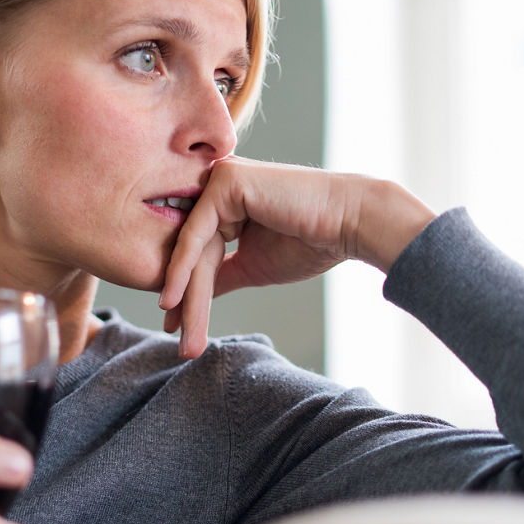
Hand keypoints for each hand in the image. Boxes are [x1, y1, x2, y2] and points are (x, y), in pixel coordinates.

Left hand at [158, 157, 435, 357]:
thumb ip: (220, 276)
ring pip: (192, 248)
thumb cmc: (312, 242)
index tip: (175, 329)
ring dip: (188, 296)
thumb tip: (187, 299)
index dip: (187, 292)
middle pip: (194, 252)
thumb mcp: (253, 266)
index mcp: (226, 201)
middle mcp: (218, 185)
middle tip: (181, 345)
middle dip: (186, 301)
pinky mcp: (224, 181)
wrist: (350, 225)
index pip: (199, 251)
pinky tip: (173, 299)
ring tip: (182, 335)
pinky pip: (196, 233)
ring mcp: (219, 179)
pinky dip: (183, 269)